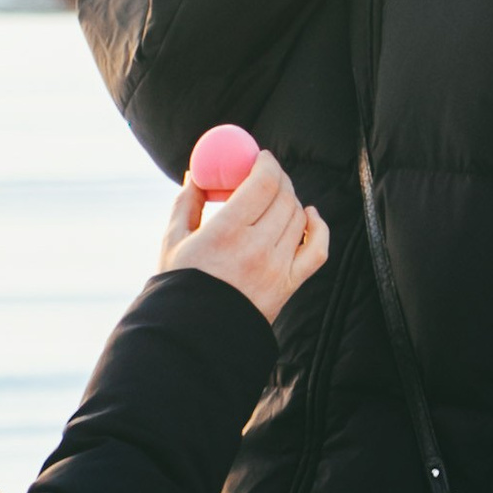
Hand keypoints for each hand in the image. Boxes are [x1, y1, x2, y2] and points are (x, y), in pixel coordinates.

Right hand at [158, 150, 330, 324]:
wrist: (195, 334)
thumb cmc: (179, 285)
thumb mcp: (173, 241)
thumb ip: (187, 203)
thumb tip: (198, 175)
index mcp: (226, 232)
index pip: (264, 183)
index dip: (267, 163)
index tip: (261, 157)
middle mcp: (257, 248)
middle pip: (284, 197)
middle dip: (279, 178)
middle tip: (269, 174)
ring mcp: (277, 268)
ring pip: (299, 218)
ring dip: (291, 200)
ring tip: (276, 199)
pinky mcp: (289, 285)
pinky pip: (318, 250)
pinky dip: (319, 228)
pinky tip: (310, 215)